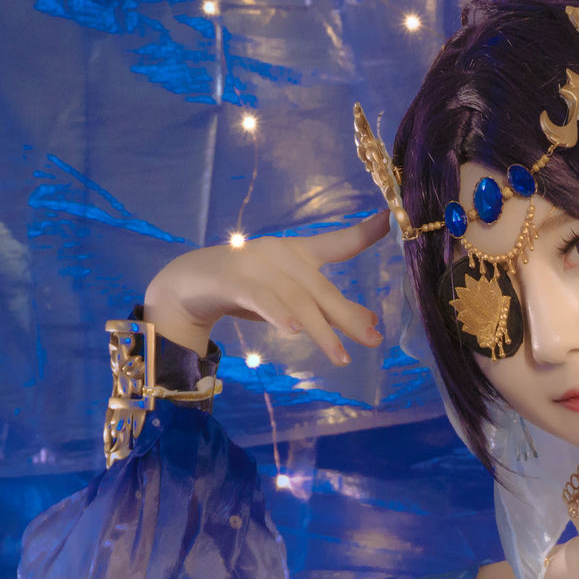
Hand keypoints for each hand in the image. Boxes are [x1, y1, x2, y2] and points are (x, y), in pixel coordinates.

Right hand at [139, 217, 389, 363]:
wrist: (188, 284)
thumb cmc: (246, 290)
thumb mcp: (291, 298)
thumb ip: (327, 307)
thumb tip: (371, 320)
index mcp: (297, 253)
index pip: (336, 244)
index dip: (362, 233)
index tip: (389, 221)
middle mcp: (280, 255)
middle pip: (321, 289)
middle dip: (348, 316)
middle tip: (373, 340)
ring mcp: (256, 266)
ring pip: (297, 301)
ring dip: (321, 330)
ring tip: (340, 357)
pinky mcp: (234, 282)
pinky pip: (261, 300)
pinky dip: (279, 315)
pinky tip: (295, 331)